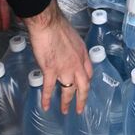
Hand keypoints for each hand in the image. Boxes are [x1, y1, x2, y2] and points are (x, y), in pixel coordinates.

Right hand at [23, 0, 91, 114]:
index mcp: (82, 54)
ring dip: (66, 102)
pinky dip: (46, 98)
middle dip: (82, 99)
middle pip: (83, 86)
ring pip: (68, 90)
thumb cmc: (58, 26)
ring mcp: (64, 68)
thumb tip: (68, 54)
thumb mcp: (73, 37)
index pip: (89, 73)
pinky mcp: (50, 70)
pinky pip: (49, 88)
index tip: (84, 89)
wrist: (48, 23)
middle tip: (79, 109)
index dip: (86, 83)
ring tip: (64, 111)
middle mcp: (77, 64)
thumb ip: (73, 49)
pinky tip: (45, 106)